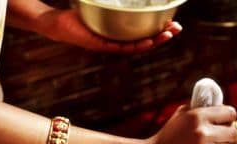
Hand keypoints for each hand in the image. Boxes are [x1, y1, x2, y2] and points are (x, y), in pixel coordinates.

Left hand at [38, 9, 181, 52]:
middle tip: (177, 28)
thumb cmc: (79, 14)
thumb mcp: (101, 3)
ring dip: (154, 41)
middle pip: (146, 40)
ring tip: (167, 34)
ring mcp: (111, 44)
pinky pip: (122, 47)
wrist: (58, 23)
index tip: (173, 22)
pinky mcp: (102, 45)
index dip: (160, 29)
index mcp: (120, 33)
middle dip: (163, 35)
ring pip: (137, 46)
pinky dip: (135, 45)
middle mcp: (118, 41)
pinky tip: (146, 42)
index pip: (144, 32)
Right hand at [137, 105, 236, 143]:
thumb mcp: (180, 116)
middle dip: (226, 135)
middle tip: (218, 139)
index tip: (224, 124)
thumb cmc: (166, 137)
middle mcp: (203, 132)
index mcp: (198, 116)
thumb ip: (200, 110)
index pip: (230, 113)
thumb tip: (219, 106)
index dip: (228, 119)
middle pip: (233, 133)